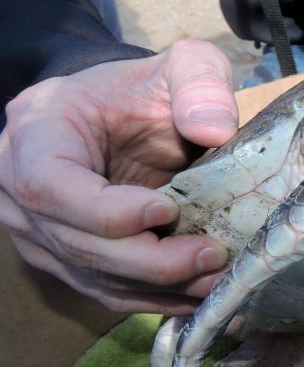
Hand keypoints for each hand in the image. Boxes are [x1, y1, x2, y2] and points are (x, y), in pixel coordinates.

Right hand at [0, 40, 238, 314]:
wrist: (120, 116)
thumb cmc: (144, 91)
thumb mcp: (181, 67)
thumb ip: (200, 84)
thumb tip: (216, 131)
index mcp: (36, 133)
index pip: (50, 186)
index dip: (107, 211)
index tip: (166, 210)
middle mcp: (19, 191)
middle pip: (77, 245)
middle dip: (152, 260)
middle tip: (214, 254)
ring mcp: (38, 233)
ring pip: (95, 279)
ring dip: (162, 289)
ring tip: (221, 281)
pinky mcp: (66, 261)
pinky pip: (108, 293)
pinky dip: (158, 299)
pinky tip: (204, 297)